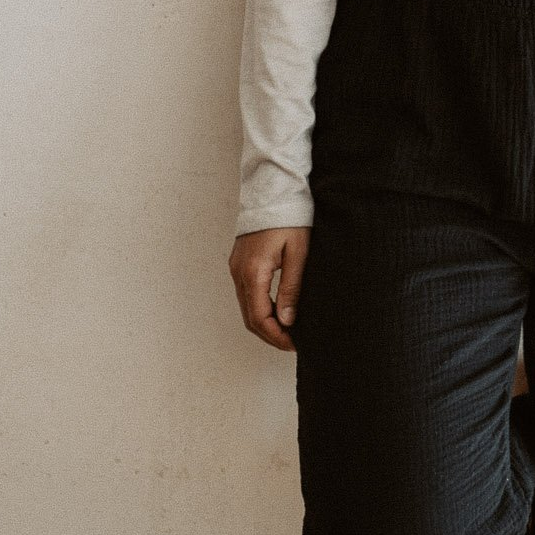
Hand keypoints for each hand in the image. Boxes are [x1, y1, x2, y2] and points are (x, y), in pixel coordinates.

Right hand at [228, 226, 309, 351]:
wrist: (274, 189)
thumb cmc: (290, 217)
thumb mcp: (298, 253)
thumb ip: (292, 287)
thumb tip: (288, 321)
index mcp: (253, 272)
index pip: (260, 318)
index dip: (276, 336)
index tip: (294, 344)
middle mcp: (239, 273)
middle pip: (249, 318)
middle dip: (270, 334)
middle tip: (292, 343)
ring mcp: (236, 268)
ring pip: (246, 308)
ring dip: (265, 323)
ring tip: (288, 330)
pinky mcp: (239, 263)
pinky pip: (246, 294)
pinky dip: (260, 308)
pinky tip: (278, 310)